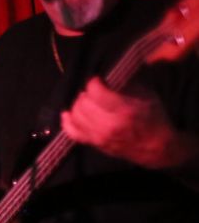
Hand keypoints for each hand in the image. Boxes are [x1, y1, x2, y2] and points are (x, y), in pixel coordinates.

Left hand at [61, 77, 177, 168]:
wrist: (156, 147)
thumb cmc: (154, 117)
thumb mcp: (146, 95)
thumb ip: (125, 84)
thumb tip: (106, 76)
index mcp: (123, 110)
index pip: (95, 91)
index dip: (94, 82)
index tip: (99, 80)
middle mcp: (108, 125)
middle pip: (83, 103)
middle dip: (87, 93)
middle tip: (94, 91)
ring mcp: (98, 136)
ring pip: (75, 115)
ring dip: (78, 104)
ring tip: (88, 100)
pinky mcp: (93, 144)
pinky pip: (71, 132)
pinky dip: (67, 121)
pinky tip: (68, 113)